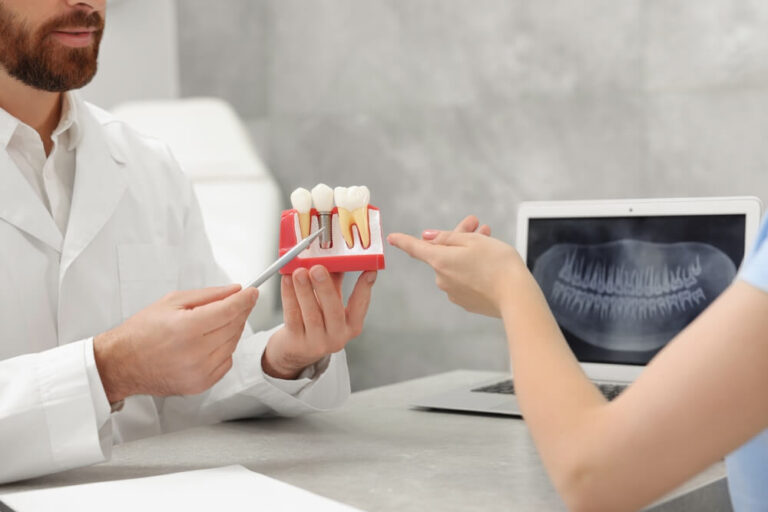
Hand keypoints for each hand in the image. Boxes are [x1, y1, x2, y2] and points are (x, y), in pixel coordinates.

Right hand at [94, 284, 257, 401]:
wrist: (122, 363)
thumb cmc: (142, 331)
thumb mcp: (172, 301)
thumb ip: (208, 295)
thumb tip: (235, 290)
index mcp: (187, 329)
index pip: (229, 311)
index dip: (245, 299)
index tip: (253, 292)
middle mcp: (196, 353)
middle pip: (235, 327)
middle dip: (239, 312)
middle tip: (235, 302)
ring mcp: (199, 372)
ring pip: (233, 344)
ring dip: (231, 330)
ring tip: (213, 323)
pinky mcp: (201, 384)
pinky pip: (226, 361)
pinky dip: (223, 349)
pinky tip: (207, 343)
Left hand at [263, 266, 376, 379]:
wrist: (295, 350)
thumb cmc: (315, 320)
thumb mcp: (329, 303)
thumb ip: (334, 282)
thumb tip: (335, 256)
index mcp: (351, 326)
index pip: (361, 305)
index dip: (365, 287)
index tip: (369, 269)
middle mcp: (337, 336)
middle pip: (333, 311)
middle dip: (325, 288)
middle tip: (317, 269)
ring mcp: (317, 342)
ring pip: (311, 314)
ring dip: (304, 290)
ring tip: (298, 272)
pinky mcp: (297, 343)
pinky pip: (293, 317)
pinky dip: (289, 297)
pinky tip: (286, 281)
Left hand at [388, 215, 523, 316]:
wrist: (517, 296)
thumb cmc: (497, 264)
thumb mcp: (473, 241)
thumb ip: (448, 237)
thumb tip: (428, 238)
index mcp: (440, 260)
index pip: (416, 248)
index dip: (403, 241)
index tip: (392, 238)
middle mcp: (442, 279)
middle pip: (444, 253)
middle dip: (459, 238)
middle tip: (478, 224)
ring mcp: (453, 293)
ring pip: (456, 266)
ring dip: (468, 253)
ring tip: (490, 240)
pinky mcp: (467, 302)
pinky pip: (465, 280)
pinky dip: (473, 270)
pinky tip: (489, 264)